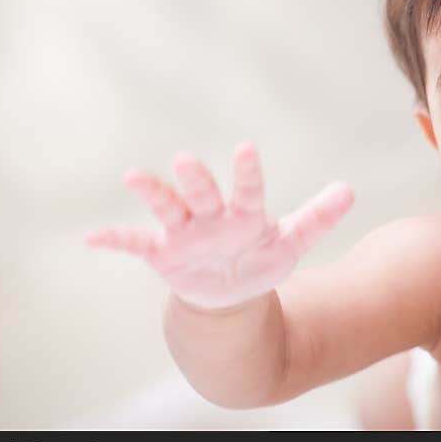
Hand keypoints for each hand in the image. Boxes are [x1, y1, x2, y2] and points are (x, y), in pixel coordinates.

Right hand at [86, 143, 354, 310]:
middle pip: (203, 194)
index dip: (246, 173)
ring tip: (133, 175)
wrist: (230, 292)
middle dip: (196, 180)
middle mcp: (211, 216)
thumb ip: (318, 216)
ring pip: (167, 209)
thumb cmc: (260, 257)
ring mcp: (184, 233)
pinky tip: (90, 237)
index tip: (245, 150)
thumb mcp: (290, 241)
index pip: (247, 190)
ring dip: (153, 192)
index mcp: (244, 213)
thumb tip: (350, 189)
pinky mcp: (162, 253)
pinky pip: (135, 243)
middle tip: (186, 160)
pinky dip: (114, 239)